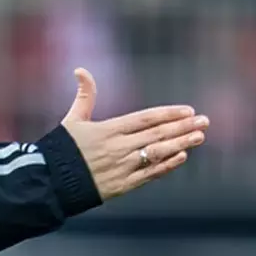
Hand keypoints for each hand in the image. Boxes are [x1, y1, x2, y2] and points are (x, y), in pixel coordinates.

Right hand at [60, 68, 209, 200]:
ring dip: (181, 144)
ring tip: (199, 137)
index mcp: (108, 130)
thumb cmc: (61, 151)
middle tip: (205, 121)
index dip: (168, 114)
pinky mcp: (122, 186)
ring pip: (158, 153)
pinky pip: (149, 174)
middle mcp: (119, 147)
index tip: (188, 110)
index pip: (146, 119)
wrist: (50, 183)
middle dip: (183, 127)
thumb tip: (80, 70)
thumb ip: (84, 96)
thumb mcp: (72, 120)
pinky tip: (182, 157)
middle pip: (157, 134)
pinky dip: (167, 165)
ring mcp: (122, 167)